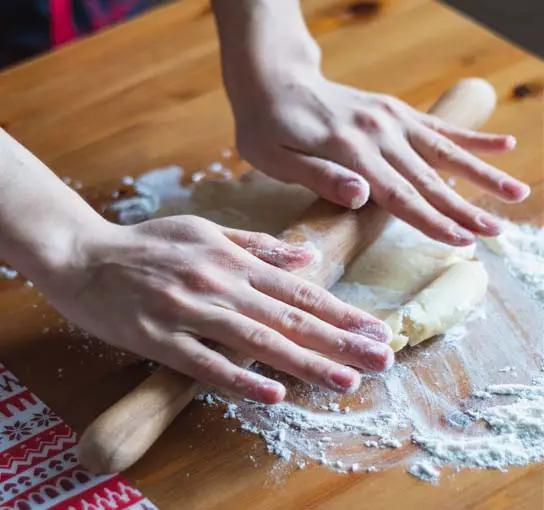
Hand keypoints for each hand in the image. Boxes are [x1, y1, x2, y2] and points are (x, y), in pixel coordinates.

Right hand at [44, 215, 392, 403]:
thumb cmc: (148, 244)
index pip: (297, 289)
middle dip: (340, 339)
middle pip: (288, 316)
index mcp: (232, 258)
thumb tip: (305, 256)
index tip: (373, 326)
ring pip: (257, 340)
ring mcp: (190, 311)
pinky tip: (274, 392)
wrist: (84, 255)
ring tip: (346, 379)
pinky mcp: (160, 339)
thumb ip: (257, 245)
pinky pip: (206, 363)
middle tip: (382, 356)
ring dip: (305, 361)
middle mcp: (219, 282)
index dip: (339, 309)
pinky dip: (241, 378)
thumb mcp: (205, 230)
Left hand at [230, 71, 529, 245]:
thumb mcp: (275, 158)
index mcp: (350, 151)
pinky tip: (503, 144)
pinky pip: (437, 125)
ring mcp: (390, 119)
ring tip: (517, 192)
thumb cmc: (266, 125)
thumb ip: (319, 176)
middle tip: (497, 232)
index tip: (462, 239)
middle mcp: (378, 133)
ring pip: (445, 150)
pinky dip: (470, 137)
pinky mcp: (393, 111)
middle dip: (464, 208)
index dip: (431, 219)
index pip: (398, 194)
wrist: (273, 78)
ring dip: (482, 173)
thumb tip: (362, 196)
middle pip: (429, 178)